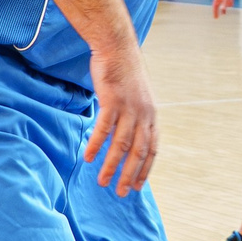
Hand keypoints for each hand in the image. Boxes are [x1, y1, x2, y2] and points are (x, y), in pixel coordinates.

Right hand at [83, 46, 158, 194]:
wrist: (117, 47)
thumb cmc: (125, 73)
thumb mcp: (139, 98)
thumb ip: (136, 119)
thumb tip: (129, 139)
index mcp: (152, 116)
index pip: (152, 150)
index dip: (145, 170)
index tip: (137, 187)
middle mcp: (144, 114)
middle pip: (138, 152)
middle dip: (130, 175)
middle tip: (121, 193)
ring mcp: (129, 107)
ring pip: (121, 144)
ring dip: (111, 165)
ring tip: (102, 181)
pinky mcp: (112, 100)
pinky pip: (103, 128)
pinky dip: (96, 145)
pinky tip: (88, 157)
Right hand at [210, 0, 239, 17]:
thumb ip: (225, 2)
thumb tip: (223, 9)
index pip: (215, 5)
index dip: (215, 11)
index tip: (215, 17)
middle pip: (219, 4)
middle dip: (218, 10)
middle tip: (218, 16)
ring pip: (224, 2)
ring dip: (224, 7)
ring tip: (225, 13)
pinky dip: (230, 3)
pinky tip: (231, 5)